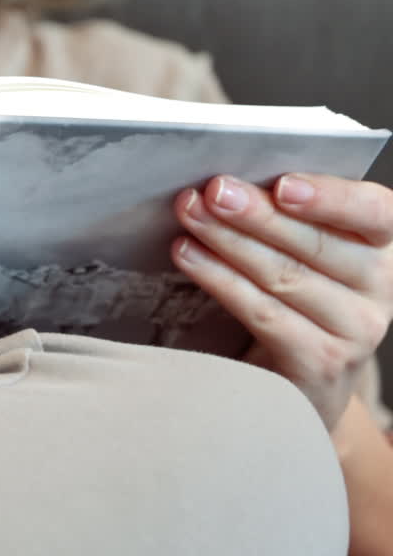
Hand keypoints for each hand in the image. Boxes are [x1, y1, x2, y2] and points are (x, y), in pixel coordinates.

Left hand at [171, 173, 392, 429]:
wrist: (300, 378)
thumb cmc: (298, 297)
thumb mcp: (306, 252)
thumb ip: (286, 217)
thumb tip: (230, 183)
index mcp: (382, 246)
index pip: (374, 211)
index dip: (330, 197)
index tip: (283, 185)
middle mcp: (380, 288)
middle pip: (315, 244)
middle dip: (256, 214)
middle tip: (212, 191)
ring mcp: (355, 331)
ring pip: (284, 276)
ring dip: (228, 241)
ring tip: (189, 216)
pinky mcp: (320, 363)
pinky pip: (263, 314)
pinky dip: (220, 280)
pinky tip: (188, 256)